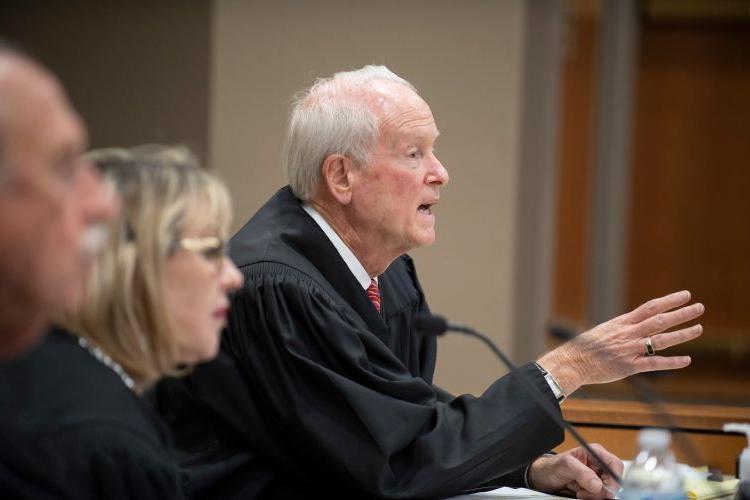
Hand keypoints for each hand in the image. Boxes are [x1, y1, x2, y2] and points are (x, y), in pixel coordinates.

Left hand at [528, 445, 622, 498]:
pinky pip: (598, 496)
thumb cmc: (553, 466)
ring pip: (606, 491)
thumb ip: (581, 472)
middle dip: (600, 489)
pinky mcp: (592, 488)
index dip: (614, 478)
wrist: (544, 477)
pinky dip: (590, 497)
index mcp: (595, 453)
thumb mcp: (565, 465)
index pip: (615, 464)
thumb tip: (597, 484)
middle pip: (612, 481)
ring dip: (593, 495)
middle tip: (584, 491)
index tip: (606, 489)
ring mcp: (596, 477)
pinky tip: (579, 493)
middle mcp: (598, 465)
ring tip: (578, 490)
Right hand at [537, 290, 703, 394]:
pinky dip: (671, 362)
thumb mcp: (605, 331)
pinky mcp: (629, 367)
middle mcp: (628, 334)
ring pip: (660, 340)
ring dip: (682, 334)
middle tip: (700, 307)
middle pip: (659, 320)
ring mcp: (629, 349)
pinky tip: (686, 360)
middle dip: (681, 313)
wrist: (572, 362)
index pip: (650, 307)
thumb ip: (623, 328)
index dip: (669, 301)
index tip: (685, 295)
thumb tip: (638, 324)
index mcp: (622, 323)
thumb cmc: (586, 347)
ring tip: (698, 329)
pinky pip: (654, 363)